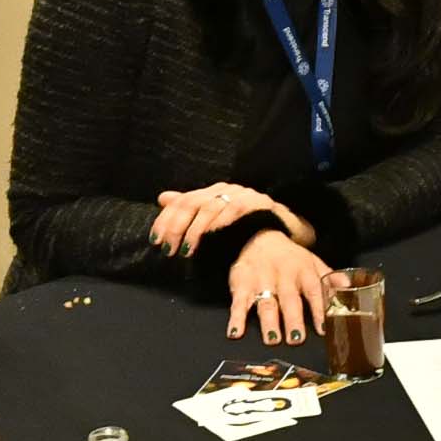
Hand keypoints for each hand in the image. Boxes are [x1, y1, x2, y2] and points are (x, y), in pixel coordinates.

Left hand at [151, 182, 291, 255]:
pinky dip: (221, 222)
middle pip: (192, 203)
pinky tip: (211, 235)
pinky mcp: (260, 202)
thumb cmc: (249, 229)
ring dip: (195, 231)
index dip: (166, 220)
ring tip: (187, 251)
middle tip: (168, 250)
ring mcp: (243, 194)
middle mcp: (226, 189)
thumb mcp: (216, 221)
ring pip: (211, 207)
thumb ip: (191, 211)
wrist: (285, 231)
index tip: (155, 241)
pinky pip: (236, 209)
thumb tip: (162, 198)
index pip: (182, 201)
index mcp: (213, 192)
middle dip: (176, 227)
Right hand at [225, 229, 334, 343]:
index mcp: (304, 271)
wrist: (260, 237)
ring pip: (266, 303)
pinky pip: (238, 302)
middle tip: (296, 339)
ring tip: (272, 339)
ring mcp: (261, 280)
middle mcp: (283, 276)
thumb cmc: (292, 257)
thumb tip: (349, 289)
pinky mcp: (242, 284)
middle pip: (289, 300)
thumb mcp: (313, 263)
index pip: (314, 292)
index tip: (323, 329)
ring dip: (269, 322)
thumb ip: (330, 278)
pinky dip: (236, 317)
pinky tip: (236, 332)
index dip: (319, 310)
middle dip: (293, 319)